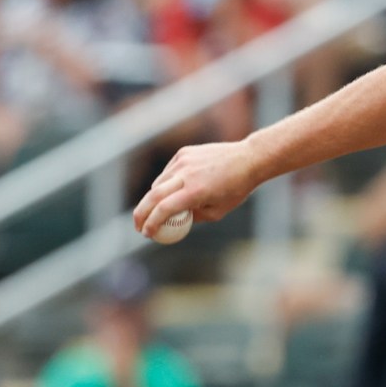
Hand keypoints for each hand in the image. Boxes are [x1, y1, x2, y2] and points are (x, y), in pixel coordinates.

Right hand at [135, 139, 266, 238]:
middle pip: (153, 195)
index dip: (152, 223)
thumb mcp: (218, 211)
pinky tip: (171, 192)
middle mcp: (186, 174)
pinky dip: (165, 184)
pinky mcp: (183, 153)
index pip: (165, 208)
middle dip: (141, 213)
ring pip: (158, 183)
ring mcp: (183, 161)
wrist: (248, 159)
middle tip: (138, 226)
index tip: (147, 233)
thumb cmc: (236, 189)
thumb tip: (175, 221)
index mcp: (196, 191)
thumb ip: (194, 216)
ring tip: (156, 211)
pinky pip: (167, 172)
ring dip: (153, 199)